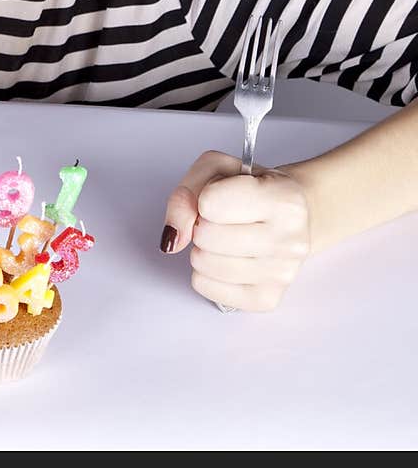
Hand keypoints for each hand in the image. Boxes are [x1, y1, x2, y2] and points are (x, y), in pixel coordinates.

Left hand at [160, 150, 309, 311]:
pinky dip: (205, 272)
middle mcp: (289, 239)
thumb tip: (173, 237)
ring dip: (202, 249)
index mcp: (283, 198)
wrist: (295, 216)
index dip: (204, 199)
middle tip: (220, 220)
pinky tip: (226, 258)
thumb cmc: (253, 188)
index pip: (210, 204)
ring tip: (224, 238)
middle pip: (206, 237)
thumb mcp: (216, 168)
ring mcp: (281, 273)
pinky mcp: (266, 298)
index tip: (219, 198)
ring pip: (203, 265)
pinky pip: (205, 286)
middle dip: (201, 225)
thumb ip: (186, 194)